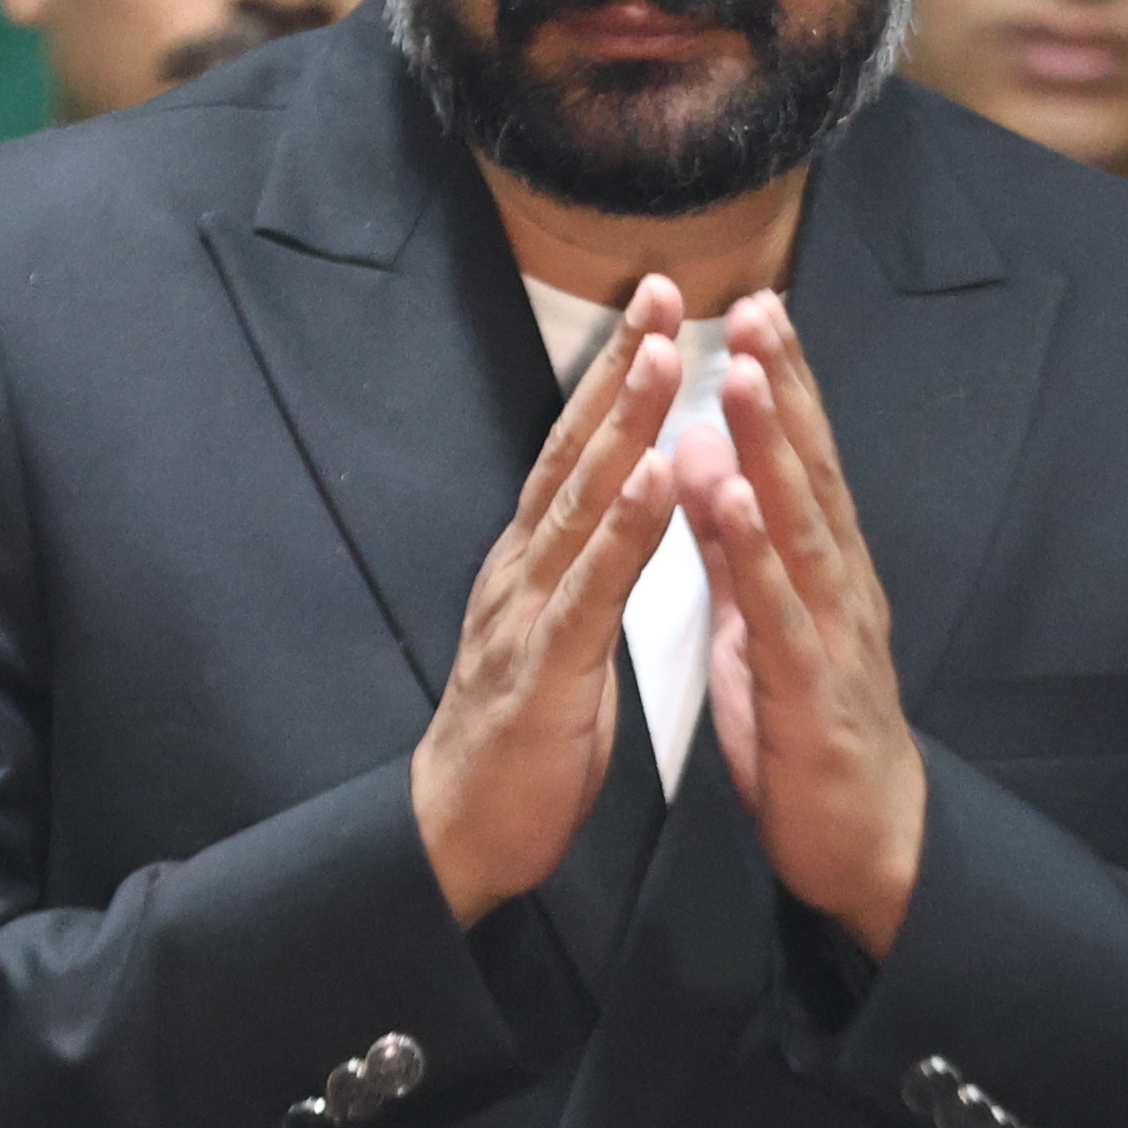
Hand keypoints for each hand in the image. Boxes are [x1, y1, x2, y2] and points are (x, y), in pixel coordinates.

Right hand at [412, 277, 686, 923]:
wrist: (458, 837)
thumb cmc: (521, 744)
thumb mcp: (560, 638)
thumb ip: (586, 573)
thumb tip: (615, 512)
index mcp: (534, 564)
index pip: (578, 453)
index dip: (617, 379)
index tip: (662, 310)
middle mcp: (522, 570)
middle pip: (575, 451)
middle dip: (623, 367)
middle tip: (668, 289)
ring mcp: (526, 614)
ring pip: (580, 501)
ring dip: (624, 424)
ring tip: (665, 355)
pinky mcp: (542, 669)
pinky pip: (589, 588)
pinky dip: (622, 528)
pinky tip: (650, 476)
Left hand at [675, 293, 926, 955]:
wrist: (869, 847)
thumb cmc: (810, 737)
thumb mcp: (760, 626)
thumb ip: (735, 546)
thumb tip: (707, 459)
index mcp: (825, 572)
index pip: (805, 462)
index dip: (784, 384)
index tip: (758, 307)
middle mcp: (841, 588)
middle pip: (812, 472)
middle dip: (784, 387)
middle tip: (759, 305)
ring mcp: (833, 636)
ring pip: (800, 526)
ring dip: (770, 448)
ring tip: (738, 376)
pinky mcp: (812, 690)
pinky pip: (778, 611)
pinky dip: (756, 551)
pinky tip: (732, 498)